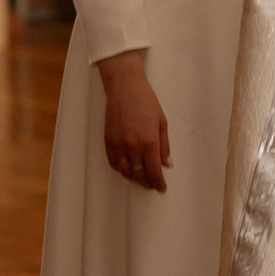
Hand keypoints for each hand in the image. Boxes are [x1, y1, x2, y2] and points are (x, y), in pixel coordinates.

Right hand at [98, 49, 170, 190]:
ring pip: (125, 171)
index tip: (161, 188)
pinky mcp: (108, 140)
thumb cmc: (146, 101)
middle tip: (152, 184)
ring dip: (133, 178)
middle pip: (139, 175)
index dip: (158, 183)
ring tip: (140, 178)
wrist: (124, 87)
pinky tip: (127, 168)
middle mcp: (133, 146)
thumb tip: (166, 164)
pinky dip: (120, 169)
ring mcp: (118, 144)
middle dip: (147, 183)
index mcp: (149, 142)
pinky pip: (113, 162)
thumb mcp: (161, 122)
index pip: (154, 171)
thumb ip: (164, 146)